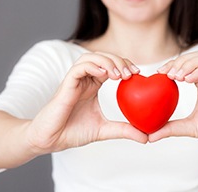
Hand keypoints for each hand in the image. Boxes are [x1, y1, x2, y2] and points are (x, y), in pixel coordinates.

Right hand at [27, 52, 147, 154]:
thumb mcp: (105, 130)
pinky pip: (79, 67)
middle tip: (132, 73)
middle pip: (103, 57)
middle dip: (119, 61)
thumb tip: (146, 138)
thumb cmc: (73, 132)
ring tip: (119, 74)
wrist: (51, 140)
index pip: (111, 66)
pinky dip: (93, 66)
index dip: (124, 65)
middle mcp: (85, 80)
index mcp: (93, 85)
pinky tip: (105, 75)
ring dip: (107, 61)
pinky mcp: (66, 85)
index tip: (137, 74)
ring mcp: (75, 81)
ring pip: (90, 58)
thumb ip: (124, 130)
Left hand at [149, 51, 197, 154]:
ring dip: (188, 63)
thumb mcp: (190, 127)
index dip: (172, 65)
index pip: (187, 66)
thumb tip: (150, 136)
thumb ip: (171, 128)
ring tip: (175, 76)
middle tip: (165, 73)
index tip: (158, 73)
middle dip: (178, 61)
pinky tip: (187, 79)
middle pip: (195, 57)